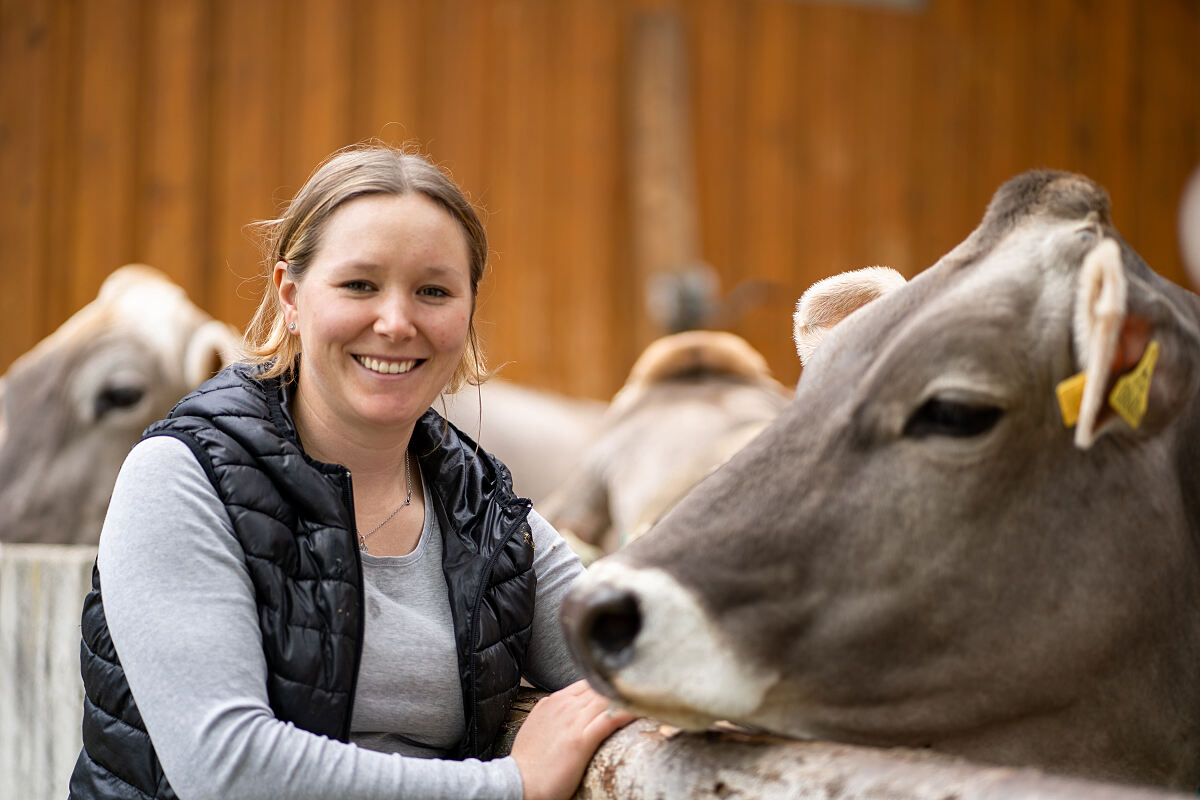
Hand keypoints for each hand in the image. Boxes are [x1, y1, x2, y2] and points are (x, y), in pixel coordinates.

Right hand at [510, 679, 635, 799]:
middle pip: (600, 686)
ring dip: (626, 696)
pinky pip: (610, 720)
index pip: (588, 682)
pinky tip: (640, 710)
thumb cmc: (529, 760)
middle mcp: (564, 705)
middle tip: (643, 688)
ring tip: (648, 695)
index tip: (621, 688)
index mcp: (554, 700)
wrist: (519, 782)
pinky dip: (626, 712)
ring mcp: (573, 721)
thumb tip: (570, 708)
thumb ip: (556, 711)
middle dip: (620, 687)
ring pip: (606, 699)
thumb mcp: (539, 723)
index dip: (606, 684)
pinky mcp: (580, 740)